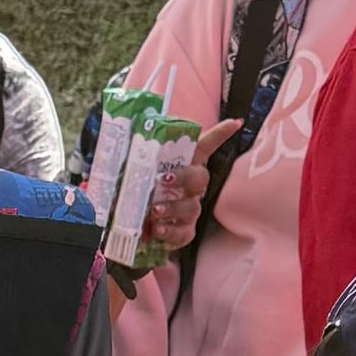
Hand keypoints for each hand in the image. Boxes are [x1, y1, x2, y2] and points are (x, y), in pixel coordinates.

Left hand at [137, 120, 241, 258]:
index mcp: (181, 166)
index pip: (204, 146)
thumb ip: (130, 155)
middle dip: (184, 177)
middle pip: (200, 177)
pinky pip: (184, 233)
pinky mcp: (183, 231)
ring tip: (153, 211)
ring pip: (191, 207)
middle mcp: (190, 188)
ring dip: (172, 207)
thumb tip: (119, 133)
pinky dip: (171, 233)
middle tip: (162, 180)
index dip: (219, 134)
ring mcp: (189, 210)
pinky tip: (157, 231)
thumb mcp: (129, 169)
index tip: (235, 123)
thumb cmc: (133, 190)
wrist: (126, 225)